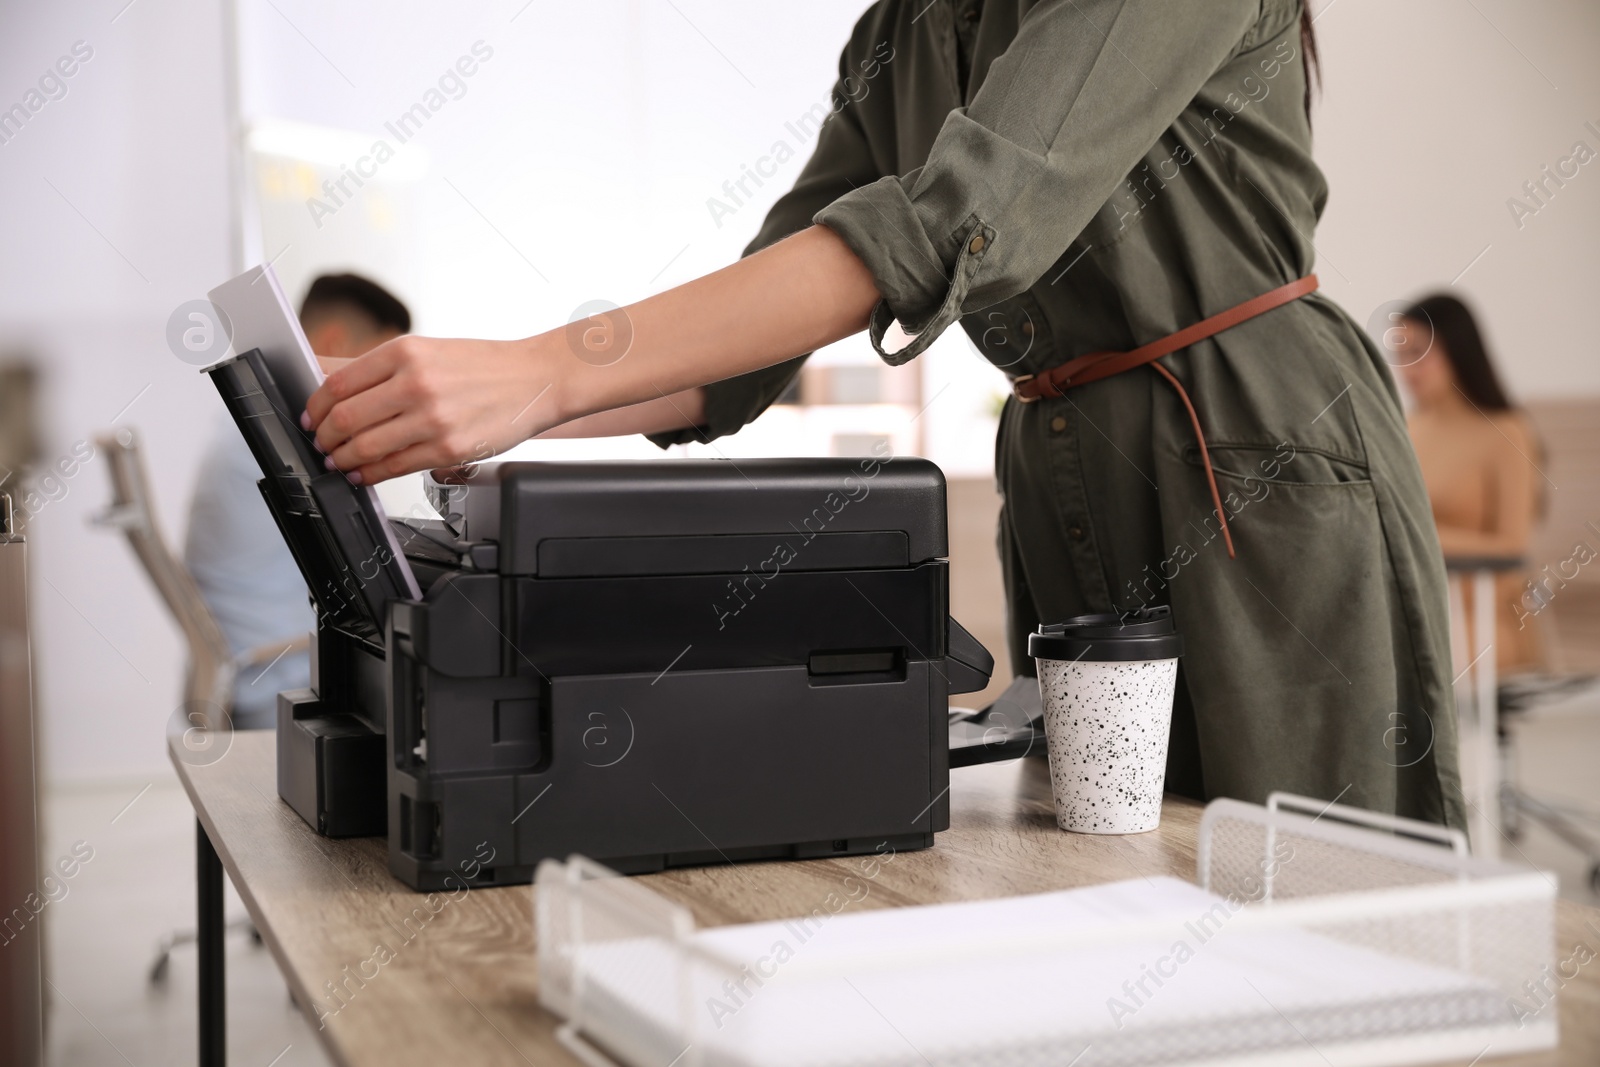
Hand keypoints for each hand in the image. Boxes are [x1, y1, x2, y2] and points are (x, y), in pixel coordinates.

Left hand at [303, 334, 557, 483]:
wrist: (535, 379)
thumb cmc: (485, 366)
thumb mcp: (429, 351)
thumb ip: (386, 371)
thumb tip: (341, 395)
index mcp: (405, 352)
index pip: (339, 383)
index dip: (317, 407)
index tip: (312, 418)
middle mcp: (416, 383)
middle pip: (346, 418)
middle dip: (325, 438)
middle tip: (322, 444)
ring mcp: (432, 418)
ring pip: (366, 447)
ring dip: (344, 460)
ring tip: (339, 462)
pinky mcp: (448, 448)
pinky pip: (395, 467)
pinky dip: (370, 474)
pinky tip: (364, 473)